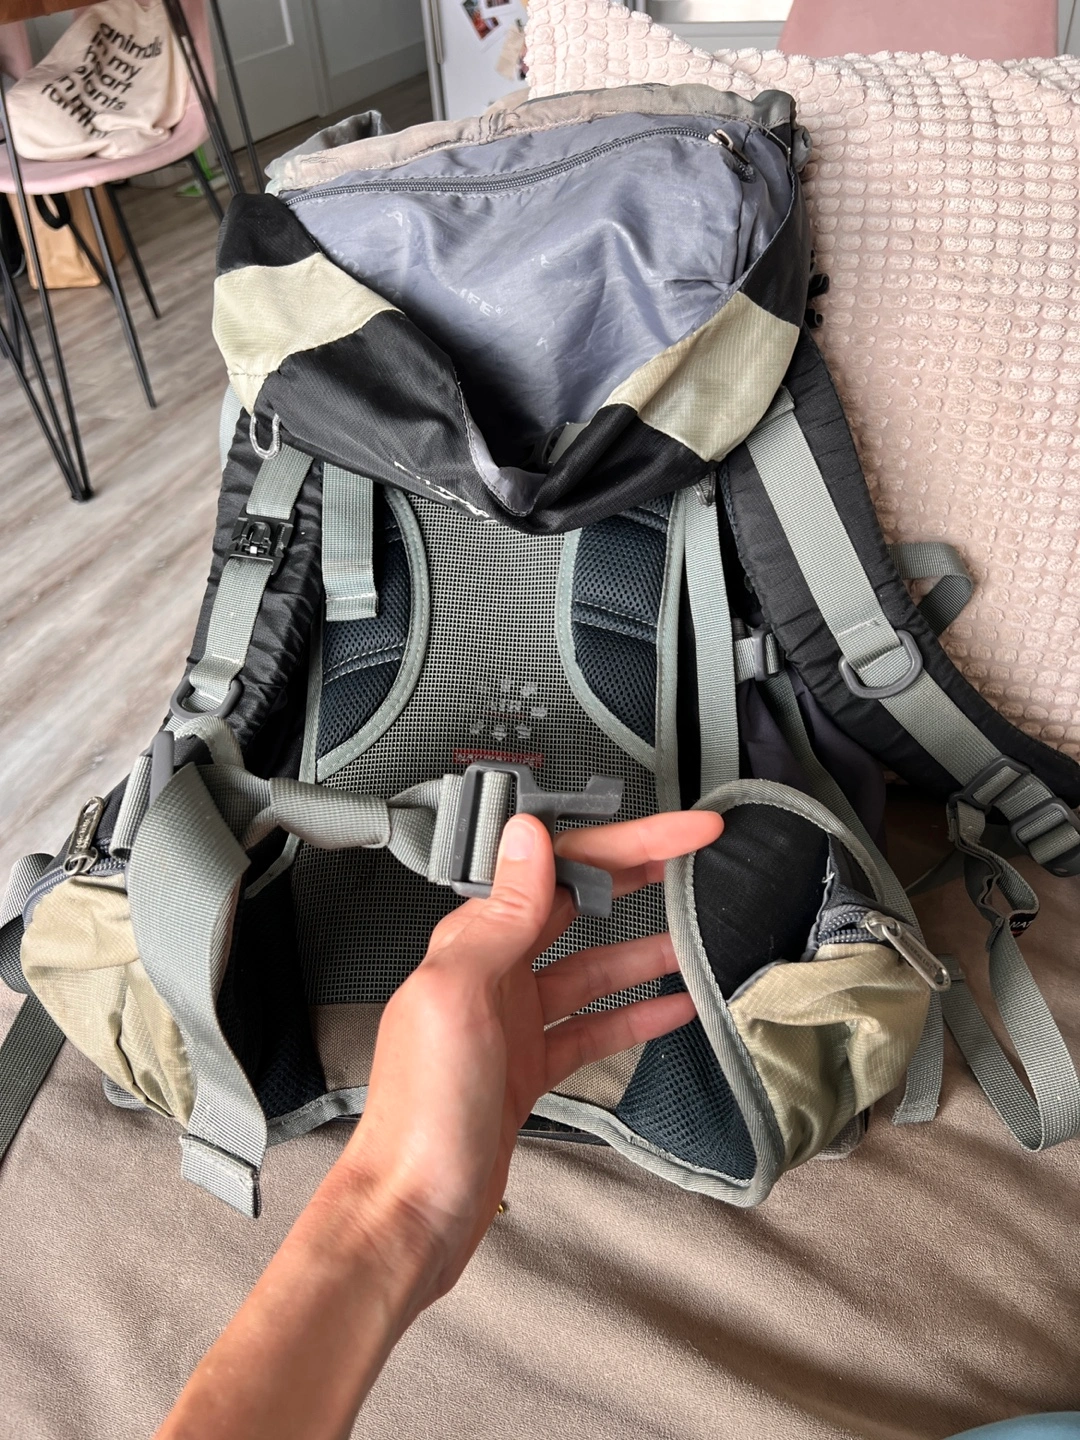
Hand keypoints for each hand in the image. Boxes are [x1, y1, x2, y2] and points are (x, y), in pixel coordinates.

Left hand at [156, 807, 721, 1439]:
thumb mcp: (462, 994)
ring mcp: (512, 1022)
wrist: (412, 1214)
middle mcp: (490, 971)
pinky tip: (677, 1009)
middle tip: (699, 860)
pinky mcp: (528, 1070)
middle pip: (575, 907)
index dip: (626, 842)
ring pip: (591, 969)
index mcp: (471, 941)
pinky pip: (592, 1028)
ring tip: (702, 935)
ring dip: (644, 950)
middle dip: (635, 878)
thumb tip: (531, 830)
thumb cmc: (426, 1107)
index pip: (557, 868)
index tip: (688, 830)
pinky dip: (633, 1016)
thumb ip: (502, 914)